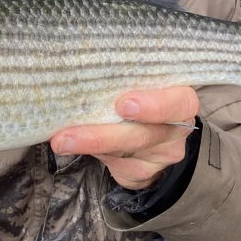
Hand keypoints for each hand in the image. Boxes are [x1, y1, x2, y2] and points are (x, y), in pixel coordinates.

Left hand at [49, 86, 198, 189]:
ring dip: (89, 147)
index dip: (154, 106)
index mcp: (181, 99)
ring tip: (60, 141)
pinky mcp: (144, 173)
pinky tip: (74, 146)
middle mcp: (176, 129)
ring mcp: (162, 155)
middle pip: (142, 136)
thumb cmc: (139, 90)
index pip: (179, 103)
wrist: (148, 127)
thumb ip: (122, 78)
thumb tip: (79, 68)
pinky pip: (117, 166)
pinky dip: (94, 154)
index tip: (123, 105)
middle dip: (102, 136)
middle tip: (68, 135)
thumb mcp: (139, 80)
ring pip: (124, 154)